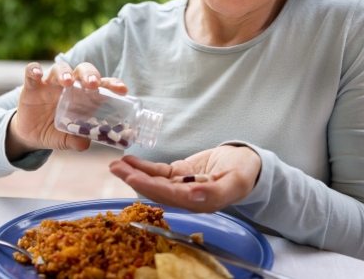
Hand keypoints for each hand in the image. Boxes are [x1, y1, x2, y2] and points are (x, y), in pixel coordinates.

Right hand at [5, 61, 127, 159]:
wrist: (31, 135)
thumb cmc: (55, 132)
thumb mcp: (66, 139)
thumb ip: (76, 141)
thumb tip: (85, 144)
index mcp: (84, 96)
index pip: (102, 85)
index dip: (113, 84)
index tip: (122, 90)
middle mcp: (70, 85)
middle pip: (83, 70)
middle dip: (90, 74)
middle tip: (93, 84)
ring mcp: (51, 84)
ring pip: (60, 68)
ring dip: (65, 73)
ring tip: (68, 83)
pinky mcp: (32, 86)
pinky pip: (32, 73)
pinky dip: (34, 70)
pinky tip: (37, 74)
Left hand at [108, 145, 261, 212]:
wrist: (247, 162)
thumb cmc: (245, 172)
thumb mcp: (236, 181)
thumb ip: (215, 191)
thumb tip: (193, 196)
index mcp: (201, 203)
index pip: (172, 196)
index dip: (152, 187)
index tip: (134, 178)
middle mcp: (187, 198)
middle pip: (157, 191)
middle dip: (135, 179)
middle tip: (116, 168)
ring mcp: (181, 186)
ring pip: (154, 181)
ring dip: (134, 173)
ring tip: (116, 164)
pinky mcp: (178, 175)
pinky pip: (158, 171)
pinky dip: (143, 166)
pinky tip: (129, 160)